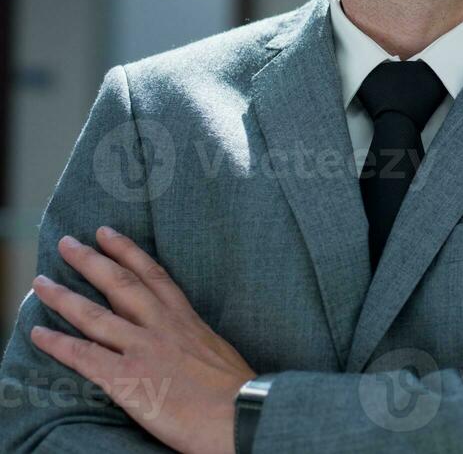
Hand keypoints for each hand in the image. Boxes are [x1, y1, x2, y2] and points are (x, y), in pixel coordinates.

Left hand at [29, 227, 255, 453]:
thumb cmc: (237, 388)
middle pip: (121, 285)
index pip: (153, 275)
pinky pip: (84, 357)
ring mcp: (143, 350)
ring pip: (95, 316)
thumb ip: (194, 340)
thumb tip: (185, 342)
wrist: (242, 412)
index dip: (127, 252)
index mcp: (186, 319)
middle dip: (91, 261)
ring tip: (40, 282)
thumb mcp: (217, 350)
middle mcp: (162, 326)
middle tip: (67, 243)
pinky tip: (37, 334)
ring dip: (64, 297)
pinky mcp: (128, 379)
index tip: (108, 233)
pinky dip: (58, 344)